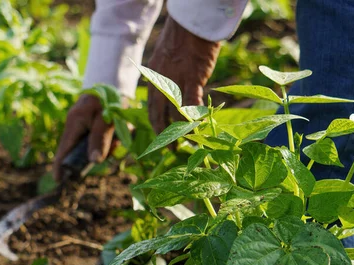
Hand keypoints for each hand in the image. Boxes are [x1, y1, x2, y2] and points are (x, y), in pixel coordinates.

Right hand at [53, 94, 113, 180]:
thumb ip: (100, 140)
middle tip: (115, 144)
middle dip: (98, 153)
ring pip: (94, 146)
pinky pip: (101, 139)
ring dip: (109, 145)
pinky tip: (121, 131)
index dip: (60, 166)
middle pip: (82, 151)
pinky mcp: (93, 125)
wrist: (114, 82)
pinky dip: (112, 139)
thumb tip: (95, 161)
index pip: (64, 150)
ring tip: (120, 135)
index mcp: (74, 123)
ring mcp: (83, 126)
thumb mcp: (107, 120)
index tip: (58, 181)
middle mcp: (75, 126)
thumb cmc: (109, 99)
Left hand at [147, 15, 220, 132]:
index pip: (151, 109)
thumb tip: (171, 93)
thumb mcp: (165, 59)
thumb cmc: (181, 40)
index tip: (162, 138)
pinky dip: (197, 118)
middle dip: (165, 136)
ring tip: (190, 142)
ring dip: (183, 131)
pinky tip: (201, 126)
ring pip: (176, 114)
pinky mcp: (192, 79)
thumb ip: (166, 78)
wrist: (190, 26)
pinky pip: (193, 105)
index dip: (156, 126)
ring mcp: (176, 82)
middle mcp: (161, 84)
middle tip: (173, 150)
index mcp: (153, 79)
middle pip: (160, 116)